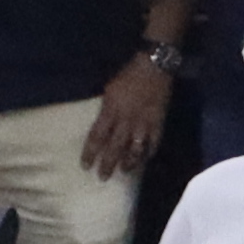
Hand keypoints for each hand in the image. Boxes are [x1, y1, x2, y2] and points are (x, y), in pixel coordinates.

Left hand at [83, 55, 172, 177]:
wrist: (153, 66)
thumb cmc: (128, 75)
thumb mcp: (109, 89)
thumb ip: (106, 109)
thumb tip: (101, 124)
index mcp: (111, 110)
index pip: (97, 137)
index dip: (90, 153)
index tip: (85, 166)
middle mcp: (126, 120)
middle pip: (115, 147)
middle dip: (108, 163)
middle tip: (102, 177)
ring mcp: (143, 122)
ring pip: (135, 148)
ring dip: (129, 162)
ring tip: (124, 171)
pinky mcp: (158, 121)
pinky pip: (154, 141)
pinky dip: (150, 151)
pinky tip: (146, 159)